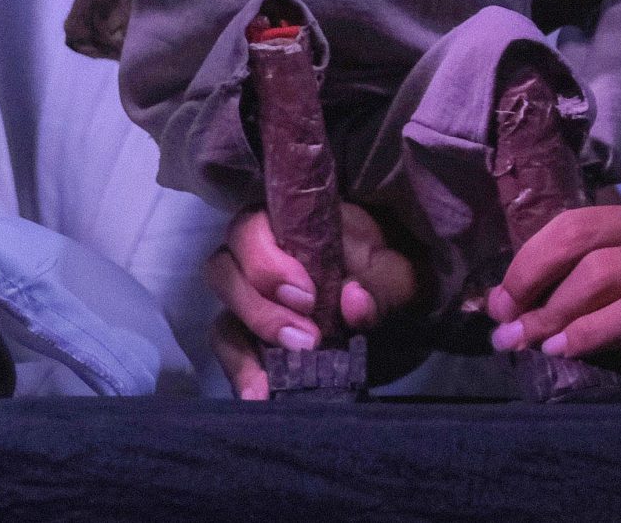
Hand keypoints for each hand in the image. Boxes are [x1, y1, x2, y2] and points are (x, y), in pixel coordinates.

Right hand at [207, 204, 419, 400]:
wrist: (394, 306)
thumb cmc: (388, 276)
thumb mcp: (398, 276)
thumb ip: (381, 286)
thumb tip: (354, 303)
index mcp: (290, 226)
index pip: (253, 227)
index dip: (265, 261)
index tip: (306, 298)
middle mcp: (258, 254)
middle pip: (225, 266)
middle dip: (258, 305)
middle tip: (306, 338)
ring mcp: (250, 294)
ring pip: (222, 308)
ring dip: (252, 339)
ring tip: (287, 366)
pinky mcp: (248, 332)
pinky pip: (228, 346)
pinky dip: (240, 370)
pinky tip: (258, 394)